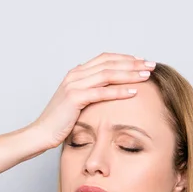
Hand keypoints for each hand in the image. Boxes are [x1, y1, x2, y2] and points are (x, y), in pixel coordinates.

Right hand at [27, 52, 155, 149]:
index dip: (125, 58)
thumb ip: (87, 91)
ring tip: (146, 76)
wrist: (41, 133)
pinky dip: (119, 91)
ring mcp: (74, 85)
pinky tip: (133, 92)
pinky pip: (102, 92)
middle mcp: (75, 74)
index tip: (142, 62)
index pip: (105, 58)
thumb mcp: (75, 102)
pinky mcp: (74, 98)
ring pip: (108, 74)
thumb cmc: (59, 122)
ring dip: (129, 74)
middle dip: (132, 63)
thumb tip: (102, 88)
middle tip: (151, 65)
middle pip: (109, 63)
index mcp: (76, 73)